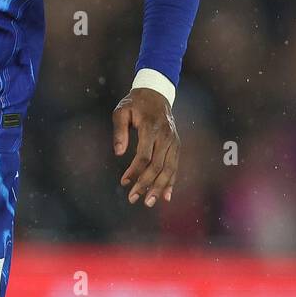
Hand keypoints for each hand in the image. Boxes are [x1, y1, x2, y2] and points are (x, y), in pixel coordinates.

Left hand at [112, 87, 179, 206]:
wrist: (156, 93)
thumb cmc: (134, 103)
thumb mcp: (121, 111)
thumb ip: (119, 131)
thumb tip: (119, 153)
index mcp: (152, 128)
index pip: (144, 156)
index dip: (134, 171)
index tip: (123, 182)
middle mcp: (166, 136)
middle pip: (158, 166)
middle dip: (146, 184)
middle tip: (133, 199)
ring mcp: (173, 141)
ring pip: (169, 169)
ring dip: (160, 188)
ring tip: (149, 202)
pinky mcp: (176, 145)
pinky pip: (175, 166)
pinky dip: (171, 182)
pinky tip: (167, 197)